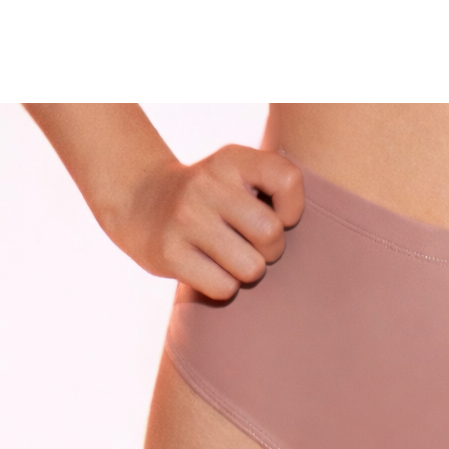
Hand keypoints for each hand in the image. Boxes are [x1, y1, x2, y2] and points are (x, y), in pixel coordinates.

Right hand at [109, 145, 303, 300]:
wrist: (140, 204)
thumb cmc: (211, 198)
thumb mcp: (239, 174)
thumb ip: (277, 187)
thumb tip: (308, 234)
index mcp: (232, 159)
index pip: (287, 180)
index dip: (292, 209)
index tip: (276, 214)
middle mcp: (207, 183)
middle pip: (271, 234)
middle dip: (270, 250)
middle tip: (249, 244)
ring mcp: (185, 218)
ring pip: (251, 268)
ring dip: (246, 271)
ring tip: (227, 256)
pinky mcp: (169, 253)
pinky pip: (225, 288)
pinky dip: (223, 286)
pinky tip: (207, 268)